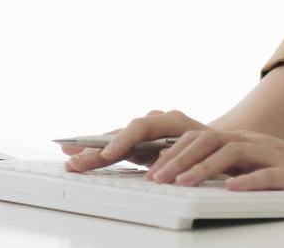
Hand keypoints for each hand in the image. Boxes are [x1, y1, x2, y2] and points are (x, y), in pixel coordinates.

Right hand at [61, 109, 207, 171]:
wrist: (214, 144)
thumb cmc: (209, 148)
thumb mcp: (199, 152)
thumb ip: (176, 155)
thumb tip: (158, 163)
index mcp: (170, 120)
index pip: (142, 127)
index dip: (123, 140)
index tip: (109, 154)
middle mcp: (153, 122)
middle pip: (121, 134)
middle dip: (97, 148)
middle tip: (75, 159)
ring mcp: (143, 132)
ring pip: (114, 140)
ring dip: (92, 151)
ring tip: (69, 158)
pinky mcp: (137, 143)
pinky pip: (114, 147)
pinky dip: (97, 152)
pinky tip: (74, 154)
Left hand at [149, 128, 283, 204]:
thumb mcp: (257, 164)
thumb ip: (230, 166)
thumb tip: (191, 173)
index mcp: (244, 140)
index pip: (201, 137)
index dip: (175, 151)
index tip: (152, 168)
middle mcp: (255, 143)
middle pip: (210, 140)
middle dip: (179, 158)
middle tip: (156, 178)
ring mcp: (273, 156)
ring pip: (232, 154)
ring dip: (203, 168)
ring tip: (181, 183)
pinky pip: (267, 175)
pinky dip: (247, 180)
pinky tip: (231, 189)